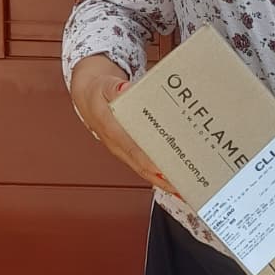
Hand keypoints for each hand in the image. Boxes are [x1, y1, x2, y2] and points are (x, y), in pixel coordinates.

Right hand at [70, 55, 180, 196]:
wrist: (88, 98)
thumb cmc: (98, 93)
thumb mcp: (103, 86)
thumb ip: (113, 88)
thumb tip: (124, 89)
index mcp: (112, 130)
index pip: (132, 149)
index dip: (149, 161)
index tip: (165, 170)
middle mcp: (118, 145)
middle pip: (142, 167)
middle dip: (163, 179)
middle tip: (184, 185)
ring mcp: (124, 151)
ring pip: (145, 171)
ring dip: (165, 182)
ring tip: (186, 189)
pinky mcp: (130, 151)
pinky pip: (146, 167)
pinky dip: (161, 176)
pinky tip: (175, 180)